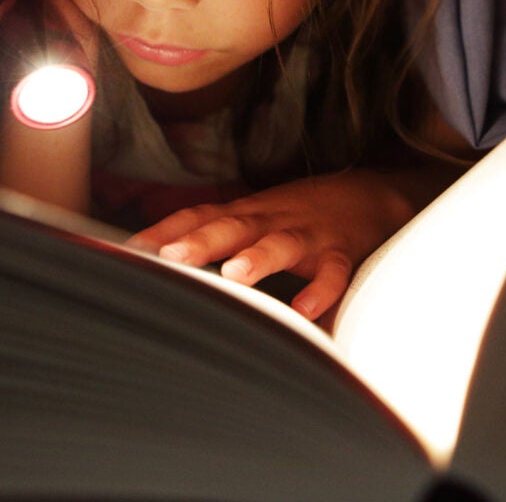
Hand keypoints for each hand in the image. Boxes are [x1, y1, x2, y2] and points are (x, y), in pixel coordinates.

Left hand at [128, 170, 420, 321]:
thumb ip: (218, 233)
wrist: (375, 195)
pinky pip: (333, 272)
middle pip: (232, 226)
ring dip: (258, 257)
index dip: (165, 230)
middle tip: (170, 257)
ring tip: (234, 275)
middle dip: (200, 241)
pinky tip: (307, 310)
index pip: (200, 216)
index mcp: (249, 213)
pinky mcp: (342, 252)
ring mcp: (308, 234)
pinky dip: (322, 290)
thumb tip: (160, 258)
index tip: (131, 250)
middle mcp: (273, 219)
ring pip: (281, 243)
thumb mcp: (259, 216)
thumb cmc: (305, 213)